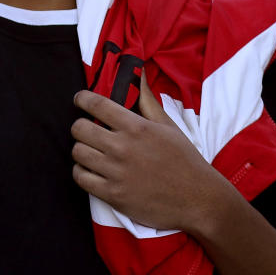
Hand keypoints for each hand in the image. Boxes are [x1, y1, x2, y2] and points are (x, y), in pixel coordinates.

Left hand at [71, 75, 227, 231]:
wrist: (197, 198)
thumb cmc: (184, 159)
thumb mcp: (168, 125)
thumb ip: (147, 101)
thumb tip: (138, 76)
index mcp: (137, 127)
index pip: (97, 104)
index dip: (82, 98)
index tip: (79, 99)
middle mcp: (123, 148)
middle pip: (80, 129)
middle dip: (80, 126)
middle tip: (87, 129)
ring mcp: (116, 173)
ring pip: (78, 153)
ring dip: (81, 149)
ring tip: (91, 150)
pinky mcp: (113, 195)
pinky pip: (81, 178)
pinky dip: (81, 172)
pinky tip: (91, 169)